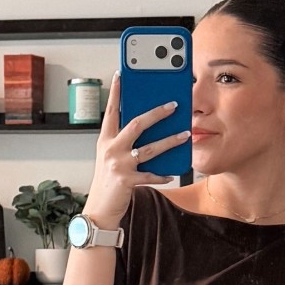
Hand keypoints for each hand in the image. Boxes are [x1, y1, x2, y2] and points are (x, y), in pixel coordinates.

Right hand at [81, 71, 189, 230]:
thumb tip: (147, 127)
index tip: (121, 74)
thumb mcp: (111, 157)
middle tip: (173, 105)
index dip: (116, 92)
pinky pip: (151, 175)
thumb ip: (124, 142)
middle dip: (156, 113)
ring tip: (185, 134)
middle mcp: (111, 149)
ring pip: (149, 148)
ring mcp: (118, 165)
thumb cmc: (108, 182)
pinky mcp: (127, 181)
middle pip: (136, 124)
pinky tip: (172, 173)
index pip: (111, 111)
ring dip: (170, 141)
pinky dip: (163, 174)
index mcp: (105, 140)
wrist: (99, 210)